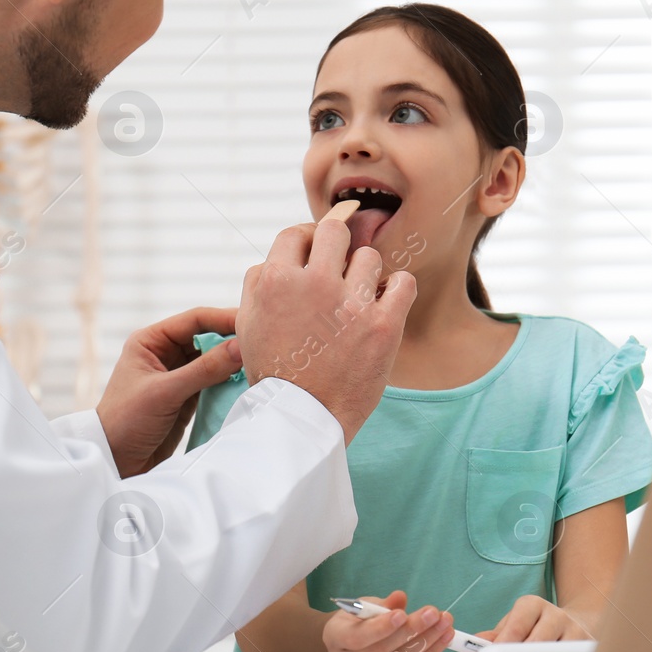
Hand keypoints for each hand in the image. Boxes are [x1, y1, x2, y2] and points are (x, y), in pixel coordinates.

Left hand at [95, 306, 245, 476]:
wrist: (114, 462)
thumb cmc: (126, 422)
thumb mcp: (165, 393)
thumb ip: (204, 370)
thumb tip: (241, 348)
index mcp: (151, 341)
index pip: (195, 320)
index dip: (224, 319)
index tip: (253, 322)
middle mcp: (164, 353)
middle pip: (208, 338)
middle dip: (233, 340)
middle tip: (263, 343)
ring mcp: (177, 375)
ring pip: (213, 360)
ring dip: (233, 362)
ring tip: (261, 361)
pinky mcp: (187, 397)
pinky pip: (214, 382)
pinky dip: (229, 381)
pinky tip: (247, 381)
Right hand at [236, 216, 415, 443]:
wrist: (302, 420)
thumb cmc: (275, 372)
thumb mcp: (247, 324)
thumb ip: (258, 283)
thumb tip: (279, 256)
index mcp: (276, 282)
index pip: (296, 233)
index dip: (307, 241)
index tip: (315, 255)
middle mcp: (314, 285)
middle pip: (335, 231)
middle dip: (337, 246)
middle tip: (340, 268)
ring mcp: (351, 304)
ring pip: (370, 256)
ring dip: (366, 274)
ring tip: (358, 300)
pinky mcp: (383, 325)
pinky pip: (404, 282)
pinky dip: (398, 289)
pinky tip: (386, 302)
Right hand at [322, 591, 454, 651]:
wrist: (349, 643)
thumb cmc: (356, 620)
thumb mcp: (362, 606)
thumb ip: (381, 604)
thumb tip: (399, 598)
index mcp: (336, 638)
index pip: (357, 637)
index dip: (381, 627)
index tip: (401, 614)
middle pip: (383, 650)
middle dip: (412, 630)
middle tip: (433, 614)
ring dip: (427, 641)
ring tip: (444, 623)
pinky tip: (443, 637)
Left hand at [480, 595, 594, 643]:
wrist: (575, 622)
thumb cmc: (538, 626)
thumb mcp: (516, 623)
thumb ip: (497, 634)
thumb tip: (478, 641)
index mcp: (533, 605)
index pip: (517, 625)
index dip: (505, 644)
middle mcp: (556, 614)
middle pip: (536, 641)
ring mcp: (575, 631)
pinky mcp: (589, 646)